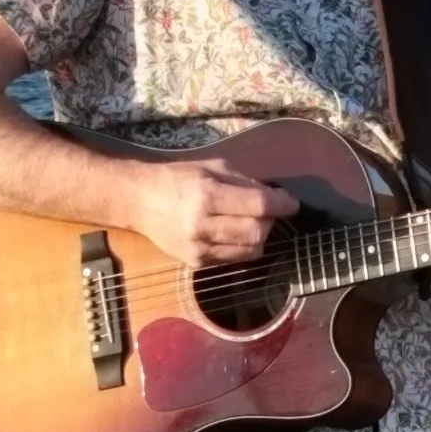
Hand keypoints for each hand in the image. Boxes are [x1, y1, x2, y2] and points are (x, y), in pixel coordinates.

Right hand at [127, 154, 298, 270]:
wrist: (139, 202)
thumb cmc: (177, 179)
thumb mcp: (211, 168)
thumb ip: (244, 182)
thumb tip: (275, 196)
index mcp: (207, 196)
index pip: (258, 205)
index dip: (281, 204)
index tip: (291, 203)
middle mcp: (203, 225)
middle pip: (257, 231)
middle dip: (269, 221)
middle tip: (265, 211)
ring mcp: (199, 248)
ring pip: (250, 251)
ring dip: (259, 237)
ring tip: (249, 222)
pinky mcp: (196, 263)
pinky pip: (234, 259)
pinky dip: (242, 247)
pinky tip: (232, 233)